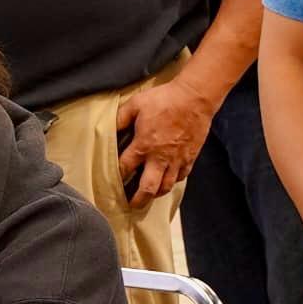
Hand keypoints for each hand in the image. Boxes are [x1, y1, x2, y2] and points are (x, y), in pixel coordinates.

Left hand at [113, 79, 213, 201]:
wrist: (194, 98)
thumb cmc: (165, 99)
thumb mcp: (136, 104)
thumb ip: (120, 118)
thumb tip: (108, 128)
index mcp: (143, 145)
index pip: (125, 168)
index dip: (117, 176)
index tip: (112, 180)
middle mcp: (160, 158)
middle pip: (148, 188)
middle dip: (138, 200)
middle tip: (132, 205)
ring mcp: (177, 160)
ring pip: (166, 187)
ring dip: (155, 194)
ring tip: (149, 195)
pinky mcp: (190, 158)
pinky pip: (181, 177)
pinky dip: (173, 182)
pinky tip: (167, 180)